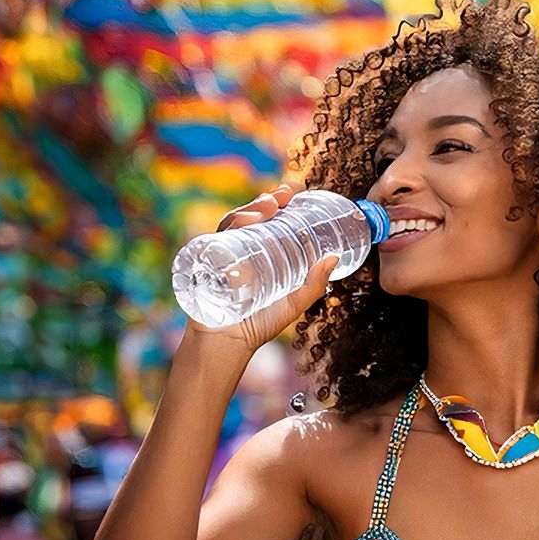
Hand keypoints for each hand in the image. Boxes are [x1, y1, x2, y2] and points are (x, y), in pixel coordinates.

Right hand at [183, 185, 339, 350]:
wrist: (227, 346)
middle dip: (262, 203)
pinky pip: (213, 242)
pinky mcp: (204, 266)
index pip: (264, 223)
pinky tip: (240, 225)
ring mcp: (219, 257)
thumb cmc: (258, 326)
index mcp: (256, 255)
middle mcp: (236, 252)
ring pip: (230, 225)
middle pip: (247, 219)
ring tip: (266, 208)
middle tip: (280, 198)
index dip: (275, 205)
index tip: (290, 193)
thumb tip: (334, 257)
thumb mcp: (293, 303)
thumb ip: (314, 284)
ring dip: (247, 211)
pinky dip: (226, 230)